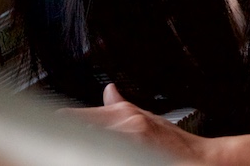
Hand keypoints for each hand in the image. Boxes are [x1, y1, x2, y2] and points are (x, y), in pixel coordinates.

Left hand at [67, 83, 249, 165]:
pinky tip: (91, 156)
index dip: (62, 120)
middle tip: (51, 139)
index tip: (46, 121)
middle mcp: (126, 128)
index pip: (83, 116)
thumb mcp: (147, 119)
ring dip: (82, 148)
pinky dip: (98, 155)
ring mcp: (131, 145)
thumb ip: (122, 107)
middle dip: (68, 136)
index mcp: (126, 117)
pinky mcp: (136, 156)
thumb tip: (108, 90)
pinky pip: (109, 156)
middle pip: (84, 131)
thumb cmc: (175, 144)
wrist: (202, 161)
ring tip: (63, 151)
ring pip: (94, 145)